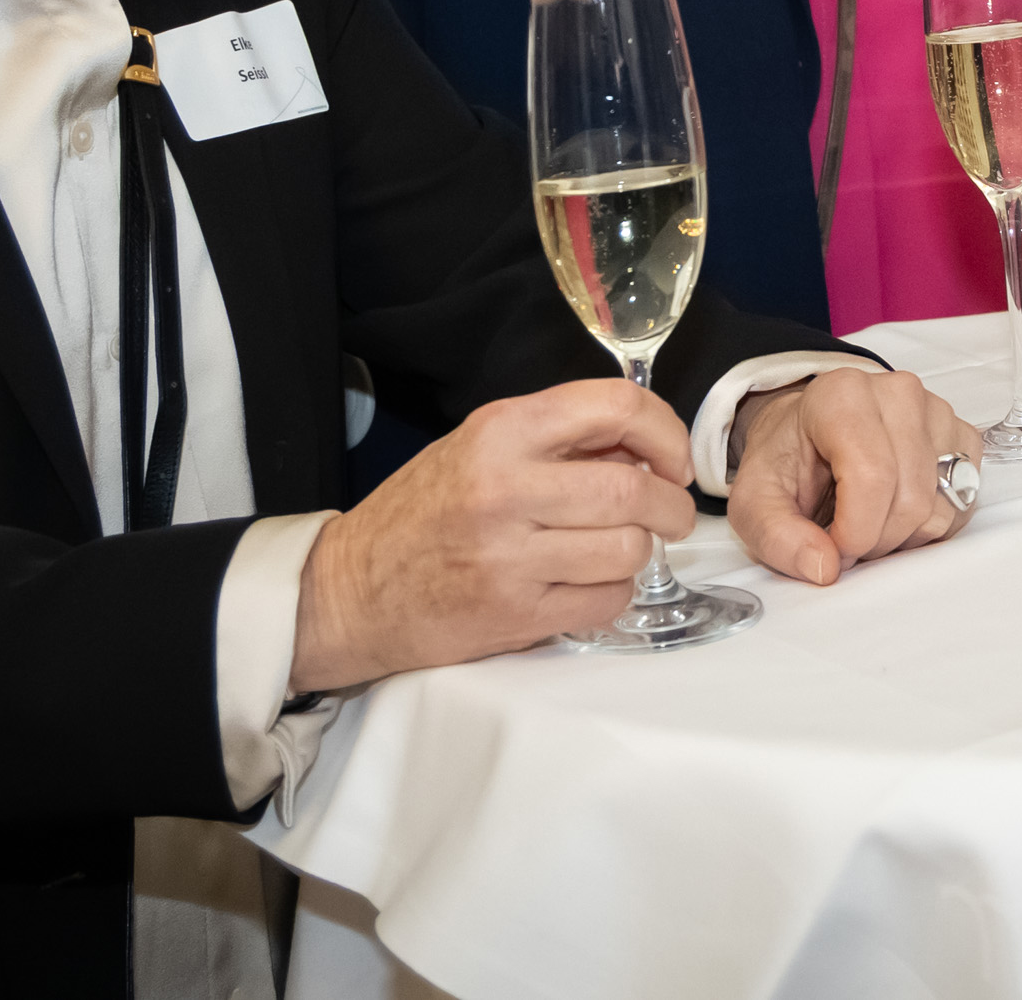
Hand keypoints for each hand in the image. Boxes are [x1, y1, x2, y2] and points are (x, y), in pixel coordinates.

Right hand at [288, 379, 694, 692]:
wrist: (350, 591)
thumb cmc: (422, 513)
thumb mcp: (479, 447)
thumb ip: (558, 440)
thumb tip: (645, 448)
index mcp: (500, 431)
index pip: (616, 407)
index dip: (665, 432)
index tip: (670, 459)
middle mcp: (505, 488)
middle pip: (633, 489)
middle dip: (670, 505)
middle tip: (670, 514)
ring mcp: (510, 557)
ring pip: (628, 550)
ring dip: (639, 551)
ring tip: (614, 548)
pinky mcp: (515, 615)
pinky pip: (606, 601)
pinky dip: (613, 593)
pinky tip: (586, 584)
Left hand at [725, 367, 983, 585]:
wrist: (810, 434)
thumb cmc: (788, 461)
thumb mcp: (755, 501)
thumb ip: (776, 536)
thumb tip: (825, 567)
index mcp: (842, 395)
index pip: (872, 477)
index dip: (855, 532)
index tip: (832, 546)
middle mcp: (898, 393)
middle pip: (909, 501)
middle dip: (875, 541)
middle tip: (844, 536)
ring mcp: (938, 413)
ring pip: (939, 510)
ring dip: (901, 538)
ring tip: (869, 521)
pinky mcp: (963, 438)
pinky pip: (961, 507)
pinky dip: (928, 527)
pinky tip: (896, 512)